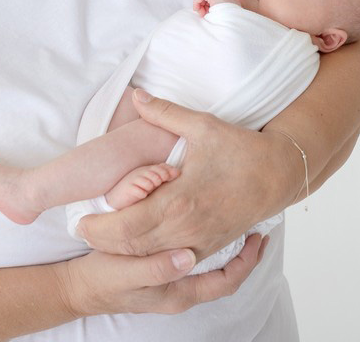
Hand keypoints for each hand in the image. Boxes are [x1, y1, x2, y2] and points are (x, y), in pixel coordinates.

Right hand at [54, 233, 268, 316]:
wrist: (80, 288)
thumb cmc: (104, 280)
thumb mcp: (128, 272)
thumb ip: (157, 267)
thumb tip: (189, 257)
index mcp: (180, 293)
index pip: (227, 281)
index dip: (248, 261)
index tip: (260, 237)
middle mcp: (182, 291)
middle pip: (225, 274)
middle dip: (244, 253)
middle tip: (257, 225)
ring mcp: (174, 282)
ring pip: (213, 266)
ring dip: (228, 247)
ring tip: (239, 222)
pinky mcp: (165, 270)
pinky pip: (197, 259)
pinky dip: (208, 243)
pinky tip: (207, 225)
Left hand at [75, 90, 297, 259]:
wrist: (279, 175)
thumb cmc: (242, 150)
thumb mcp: (203, 126)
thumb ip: (165, 113)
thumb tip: (136, 96)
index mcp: (179, 202)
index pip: (126, 227)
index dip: (98, 228)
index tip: (81, 218)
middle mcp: (186, 229)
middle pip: (132, 249)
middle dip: (104, 243)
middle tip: (85, 228)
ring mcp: (198, 243)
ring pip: (150, 260)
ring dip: (125, 252)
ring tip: (106, 235)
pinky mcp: (209, 248)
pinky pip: (172, 262)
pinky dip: (150, 257)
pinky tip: (138, 243)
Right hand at [192, 0, 242, 16]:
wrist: (240, 27)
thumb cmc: (226, 21)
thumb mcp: (210, 15)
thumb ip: (201, 9)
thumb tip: (199, 9)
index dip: (197, 2)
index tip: (196, 11)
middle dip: (203, 4)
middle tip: (203, 14)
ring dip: (208, 5)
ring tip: (209, 15)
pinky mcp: (233, 0)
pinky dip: (215, 5)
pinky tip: (215, 14)